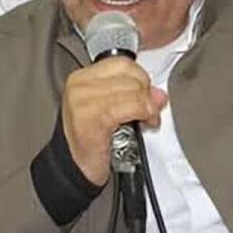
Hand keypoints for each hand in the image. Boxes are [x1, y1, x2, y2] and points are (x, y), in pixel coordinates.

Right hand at [61, 57, 167, 186]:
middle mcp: (79, 85)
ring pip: (134, 90)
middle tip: (149, 111)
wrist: (75, 169)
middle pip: (130, 75)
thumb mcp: (111, 109)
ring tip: (146, 119)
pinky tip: (144, 124)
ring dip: (148, 107)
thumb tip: (157, 92)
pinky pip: (132, 106)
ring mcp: (83, 100)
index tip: (146, 95)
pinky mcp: (92, 117)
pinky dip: (144, 114)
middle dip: (147, 94)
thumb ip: (132, 94)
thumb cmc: (90, 141)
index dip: (141, 78)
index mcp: (82, 78)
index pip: (122, 63)